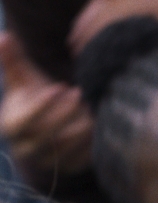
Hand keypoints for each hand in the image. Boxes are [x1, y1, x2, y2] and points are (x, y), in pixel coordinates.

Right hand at [0, 32, 91, 178]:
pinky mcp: (70, 166)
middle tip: (81, 93)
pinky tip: (103, 122)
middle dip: (64, 115)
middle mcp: (26, 149)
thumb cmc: (36, 97)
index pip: (21, 124)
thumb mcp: (25, 80)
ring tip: (94, 106)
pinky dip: (94, 142)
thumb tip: (3, 36)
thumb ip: (13, 61)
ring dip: (81, 128)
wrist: (51, 126)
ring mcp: (48, 161)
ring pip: (66, 149)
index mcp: (12, 127)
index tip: (59, 87)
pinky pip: (84, 159)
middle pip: (44, 137)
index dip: (40, 107)